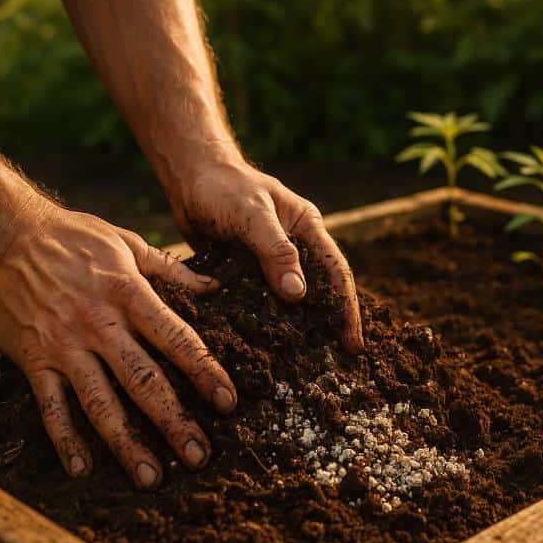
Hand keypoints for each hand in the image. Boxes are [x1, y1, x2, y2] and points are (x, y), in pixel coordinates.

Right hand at [0, 199, 236, 489]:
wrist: (0, 233)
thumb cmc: (71, 236)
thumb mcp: (127, 242)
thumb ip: (171, 270)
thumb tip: (215, 288)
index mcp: (129, 293)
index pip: (176, 339)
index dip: (205, 372)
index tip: (228, 403)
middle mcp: (99, 324)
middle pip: (144, 381)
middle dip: (175, 421)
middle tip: (200, 457)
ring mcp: (64, 345)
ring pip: (101, 403)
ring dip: (128, 444)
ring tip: (153, 477)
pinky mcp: (33, 360)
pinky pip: (51, 407)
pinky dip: (65, 440)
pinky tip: (82, 469)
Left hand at [165, 154, 364, 352]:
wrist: (189, 179)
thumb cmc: (223, 187)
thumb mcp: (252, 215)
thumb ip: (276, 252)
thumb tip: (298, 295)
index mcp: (307, 228)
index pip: (336, 272)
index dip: (347, 308)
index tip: (353, 342)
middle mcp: (295, 246)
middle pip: (319, 290)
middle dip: (330, 323)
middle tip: (339, 361)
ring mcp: (270, 261)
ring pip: (290, 300)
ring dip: (299, 328)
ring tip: (307, 362)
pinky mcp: (247, 273)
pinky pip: (261, 302)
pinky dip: (267, 323)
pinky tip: (268, 347)